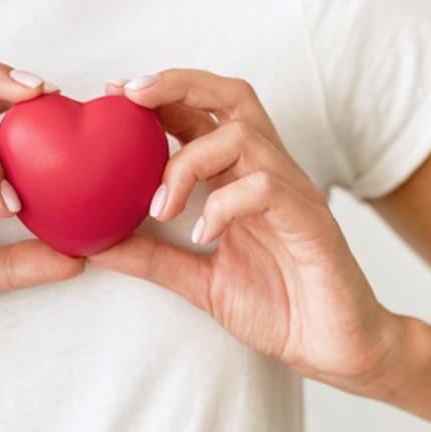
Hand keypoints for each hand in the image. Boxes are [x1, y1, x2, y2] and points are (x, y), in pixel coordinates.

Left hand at [93, 70, 404, 390]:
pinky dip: (224, 206)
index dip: (162, 95)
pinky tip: (203, 237)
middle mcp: (269, 174)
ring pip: (243, 137)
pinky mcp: (311, 222)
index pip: (205, 115)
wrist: (335, 346)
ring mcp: (293, 194)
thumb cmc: (278, 306)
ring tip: (161, 208)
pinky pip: (266, 189)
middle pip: (233, 98)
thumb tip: (95, 244)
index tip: (114, 93)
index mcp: (243, 179)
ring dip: (188, 163)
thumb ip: (153, 258)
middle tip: (131, 95)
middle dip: (179, 85)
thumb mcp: (199, 281)